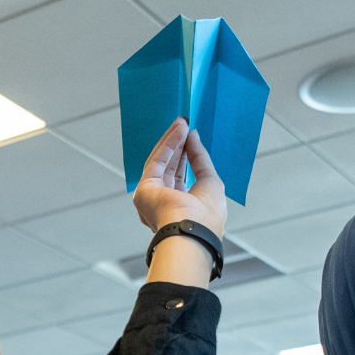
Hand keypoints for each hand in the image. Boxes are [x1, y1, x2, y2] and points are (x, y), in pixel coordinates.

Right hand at [133, 118, 226, 235]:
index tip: (191, 137)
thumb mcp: (211, 181)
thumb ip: (200, 158)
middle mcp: (162, 205)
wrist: (193, 231)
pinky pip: (156, 163)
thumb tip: (193, 137)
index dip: (186, 156)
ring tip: (182, 123)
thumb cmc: (206, 217)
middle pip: (169, 168)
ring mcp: (151, 198)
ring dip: (172, 142)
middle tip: (185, 124)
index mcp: (179, 209)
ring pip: (161, 163)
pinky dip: (167, 146)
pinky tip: (178, 132)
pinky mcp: (144, 190)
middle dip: (178, 146)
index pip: (180, 177)